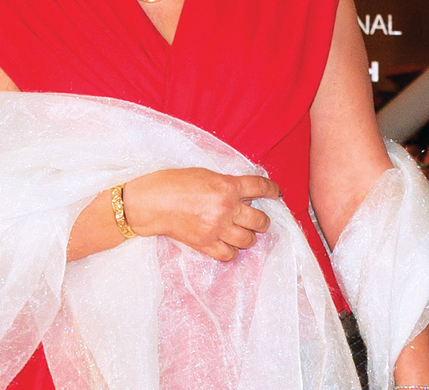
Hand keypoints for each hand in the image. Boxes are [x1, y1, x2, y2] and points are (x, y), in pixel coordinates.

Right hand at [124, 169, 278, 261]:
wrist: (152, 202)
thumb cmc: (175, 182)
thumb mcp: (206, 174)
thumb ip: (228, 184)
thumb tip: (245, 193)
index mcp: (227, 186)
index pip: (260, 187)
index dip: (273, 190)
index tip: (276, 193)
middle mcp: (226, 208)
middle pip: (260, 220)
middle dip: (262, 220)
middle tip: (256, 218)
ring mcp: (217, 228)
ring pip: (248, 240)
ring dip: (249, 236)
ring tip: (242, 232)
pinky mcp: (206, 244)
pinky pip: (229, 254)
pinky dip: (232, 251)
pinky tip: (228, 244)